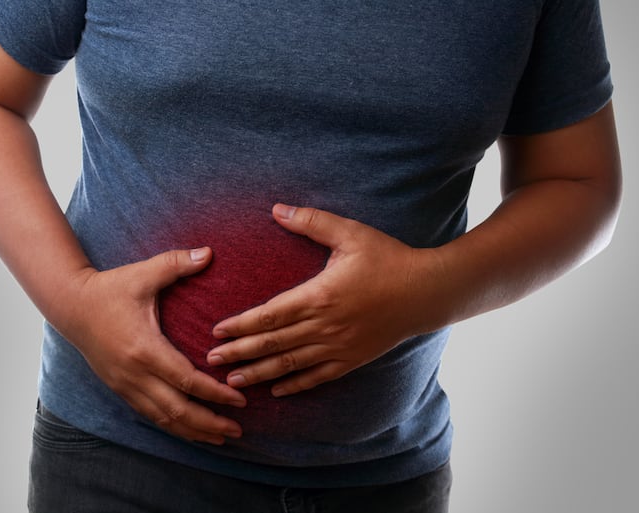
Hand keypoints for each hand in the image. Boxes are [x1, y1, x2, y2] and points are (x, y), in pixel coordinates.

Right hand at [53, 247, 246, 444]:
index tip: (240, 399)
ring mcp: (125, 384)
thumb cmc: (109, 289)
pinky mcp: (119, 388)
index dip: (215, 394)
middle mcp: (134, 373)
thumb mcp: (143, 273)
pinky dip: (172, 426)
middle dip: (209, 423)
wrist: (70, 305)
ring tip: (221, 438)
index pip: (186, 380)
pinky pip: (149, 415)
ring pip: (163, 418)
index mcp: (144, 348)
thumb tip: (209, 252)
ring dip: (193, 430)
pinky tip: (190, 431)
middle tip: (237, 429)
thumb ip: (177, 263)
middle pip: (177, 410)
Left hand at [207, 205, 440, 396]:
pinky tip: (277, 390)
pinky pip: (318, 377)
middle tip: (211, 361)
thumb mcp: (350, 233)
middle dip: (240, 352)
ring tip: (233, 382)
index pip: (269, 314)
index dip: (241, 325)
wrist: (426, 291)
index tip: (217, 331)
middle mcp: (324, 326)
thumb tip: (277, 209)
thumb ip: (311, 221)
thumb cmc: (387, 259)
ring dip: (260, 373)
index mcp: (318, 295)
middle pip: (273, 344)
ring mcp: (338, 346)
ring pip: (290, 364)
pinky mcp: (352, 359)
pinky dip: (296, 385)